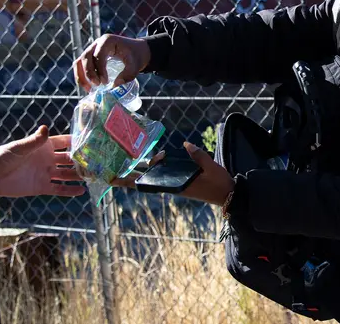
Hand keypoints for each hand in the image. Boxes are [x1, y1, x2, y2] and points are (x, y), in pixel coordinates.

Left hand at [0, 125, 85, 197]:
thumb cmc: (3, 157)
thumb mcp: (19, 147)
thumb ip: (34, 141)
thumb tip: (45, 128)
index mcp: (44, 146)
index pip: (65, 142)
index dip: (77, 141)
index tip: (92, 140)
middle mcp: (48, 159)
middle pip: (70, 159)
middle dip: (82, 160)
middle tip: (98, 161)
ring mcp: (46, 173)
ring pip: (67, 174)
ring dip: (79, 175)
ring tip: (93, 176)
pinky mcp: (42, 187)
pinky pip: (59, 189)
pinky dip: (70, 190)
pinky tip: (81, 191)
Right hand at [73, 34, 149, 89]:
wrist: (136, 51)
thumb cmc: (136, 56)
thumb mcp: (136, 64)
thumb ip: (128, 75)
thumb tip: (115, 85)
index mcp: (107, 41)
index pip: (98, 55)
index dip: (99, 69)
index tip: (105, 82)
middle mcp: (97, 43)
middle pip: (85, 57)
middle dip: (89, 73)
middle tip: (97, 85)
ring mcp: (92, 49)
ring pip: (79, 61)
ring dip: (81, 76)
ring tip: (89, 89)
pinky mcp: (90, 57)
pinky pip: (80, 66)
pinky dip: (81, 76)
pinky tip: (87, 87)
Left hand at [112, 142, 234, 205]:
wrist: (228, 195)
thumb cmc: (219, 183)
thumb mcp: (210, 168)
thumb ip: (198, 156)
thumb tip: (186, 144)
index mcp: (175, 185)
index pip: (147, 184)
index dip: (129, 182)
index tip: (113, 180)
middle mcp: (172, 185)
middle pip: (146, 180)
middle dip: (129, 175)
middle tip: (110, 171)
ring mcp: (176, 183)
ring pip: (155, 175)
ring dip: (147, 166)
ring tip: (134, 157)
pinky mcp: (182, 180)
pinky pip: (164, 173)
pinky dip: (158, 166)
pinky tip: (156, 159)